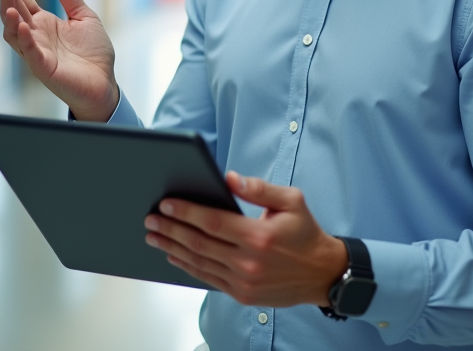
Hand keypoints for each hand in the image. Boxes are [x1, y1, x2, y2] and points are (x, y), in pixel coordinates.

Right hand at [0, 0, 118, 121]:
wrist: (104, 85)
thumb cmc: (93, 54)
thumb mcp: (83, 16)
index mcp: (43, 22)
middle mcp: (35, 36)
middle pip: (13, 11)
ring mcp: (37, 52)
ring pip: (14, 32)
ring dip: (9, 14)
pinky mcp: (45, 68)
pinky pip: (30, 53)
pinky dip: (25, 39)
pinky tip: (24, 25)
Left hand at [144, 171, 348, 307]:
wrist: (322, 273)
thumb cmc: (305, 232)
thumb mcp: (291, 200)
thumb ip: (259, 188)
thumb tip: (229, 177)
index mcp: (259, 236)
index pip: (212, 222)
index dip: (186, 212)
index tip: (166, 203)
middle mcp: (249, 261)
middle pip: (199, 243)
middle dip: (170, 229)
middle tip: (151, 218)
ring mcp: (244, 281)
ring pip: (199, 263)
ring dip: (172, 248)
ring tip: (154, 235)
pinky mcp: (242, 294)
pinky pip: (208, 278)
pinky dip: (187, 266)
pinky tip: (174, 255)